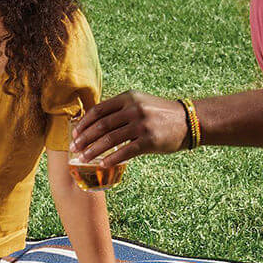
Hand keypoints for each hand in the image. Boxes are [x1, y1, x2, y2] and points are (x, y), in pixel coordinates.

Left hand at [70, 90, 188, 166]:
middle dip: (84, 138)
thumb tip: (94, 123)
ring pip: (110, 139)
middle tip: (74, 149)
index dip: (83, 123)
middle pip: (101, 125)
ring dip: (93, 150)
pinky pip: (125, 151)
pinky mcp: (149, 140)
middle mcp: (133, 109)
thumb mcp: (139, 103)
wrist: (188, 121)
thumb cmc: (159, 114)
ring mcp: (141, 125)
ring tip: (82, 158)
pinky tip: (102, 165)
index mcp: (128, 98)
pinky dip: (111, 159)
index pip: (98, 110)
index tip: (74, 134)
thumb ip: (119, 109)